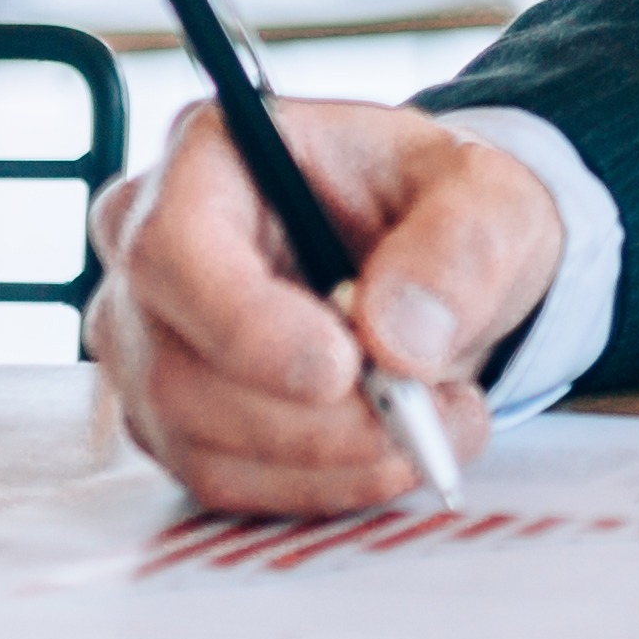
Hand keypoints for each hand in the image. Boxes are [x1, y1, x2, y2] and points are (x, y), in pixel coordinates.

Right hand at [87, 95, 562, 513]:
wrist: (440, 261)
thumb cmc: (442, 206)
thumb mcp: (490, 196)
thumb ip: (459, 248)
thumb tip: (397, 338)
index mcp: (215, 153)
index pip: (172, 247)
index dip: (245, 325)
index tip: (341, 370)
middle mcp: (152, 243)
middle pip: (176, 367)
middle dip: (310, 419)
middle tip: (422, 415)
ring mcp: (148, 337)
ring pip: (195, 438)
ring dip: (326, 461)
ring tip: (430, 428)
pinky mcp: (170, 413)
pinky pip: (221, 480)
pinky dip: (315, 485)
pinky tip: (384, 452)